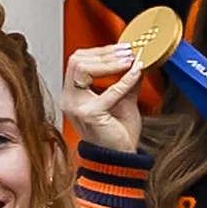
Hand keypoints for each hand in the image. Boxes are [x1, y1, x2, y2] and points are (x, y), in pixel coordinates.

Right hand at [62, 42, 146, 156]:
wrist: (119, 159)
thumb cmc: (117, 134)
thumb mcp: (123, 100)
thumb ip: (126, 80)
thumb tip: (136, 60)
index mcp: (74, 94)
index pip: (78, 61)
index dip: (100, 51)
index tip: (122, 48)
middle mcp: (70, 99)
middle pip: (76, 61)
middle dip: (104, 53)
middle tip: (127, 52)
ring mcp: (77, 107)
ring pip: (83, 69)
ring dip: (110, 62)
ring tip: (130, 60)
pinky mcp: (90, 115)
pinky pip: (108, 90)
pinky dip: (124, 79)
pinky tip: (136, 73)